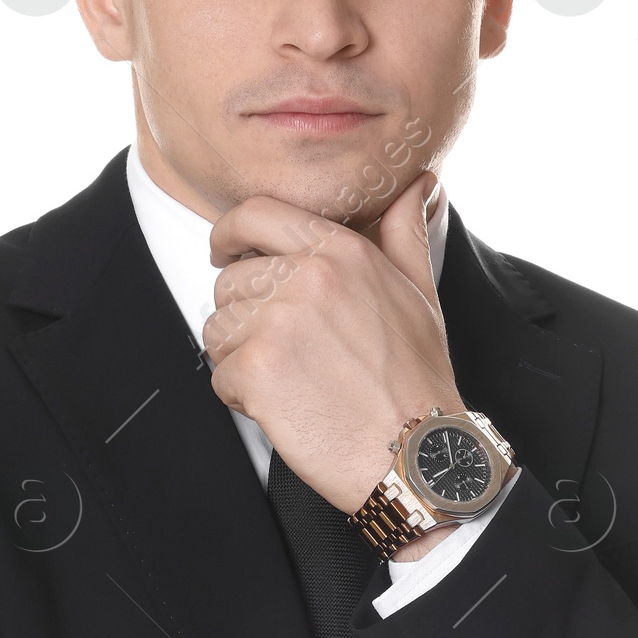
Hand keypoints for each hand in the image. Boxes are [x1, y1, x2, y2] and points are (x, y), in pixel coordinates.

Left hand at [204, 170, 460, 513]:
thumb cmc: (418, 380)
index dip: (228, 233)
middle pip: (230, 281)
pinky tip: (286, 408)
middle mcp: (307, 276)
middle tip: (284, 353)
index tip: (222, 251)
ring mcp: (278, 322)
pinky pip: (219, 376)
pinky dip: (243, 398)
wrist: (417, 452)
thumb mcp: (419, 292)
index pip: (257, 214)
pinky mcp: (258, 368)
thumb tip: (418, 184)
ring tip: (290, 382)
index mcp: (342, 251)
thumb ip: (404, 232)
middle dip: (243, 318)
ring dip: (240, 359)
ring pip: (217, 329)